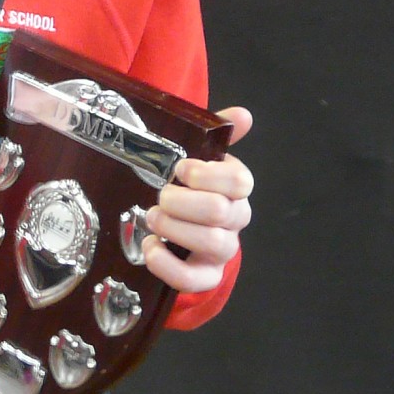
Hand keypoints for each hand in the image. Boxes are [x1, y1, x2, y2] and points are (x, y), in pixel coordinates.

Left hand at [142, 107, 252, 292]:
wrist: (182, 235)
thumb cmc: (189, 190)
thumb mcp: (198, 160)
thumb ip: (217, 135)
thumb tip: (243, 114)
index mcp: (235, 189)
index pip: (240, 181)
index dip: (207, 175)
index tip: (180, 169)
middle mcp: (235, 220)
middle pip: (219, 210)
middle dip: (181, 201)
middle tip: (159, 195)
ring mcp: (221, 250)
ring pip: (210, 241)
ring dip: (172, 227)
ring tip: (151, 217)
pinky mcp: (205, 276)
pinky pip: (192, 279)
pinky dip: (166, 263)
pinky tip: (150, 246)